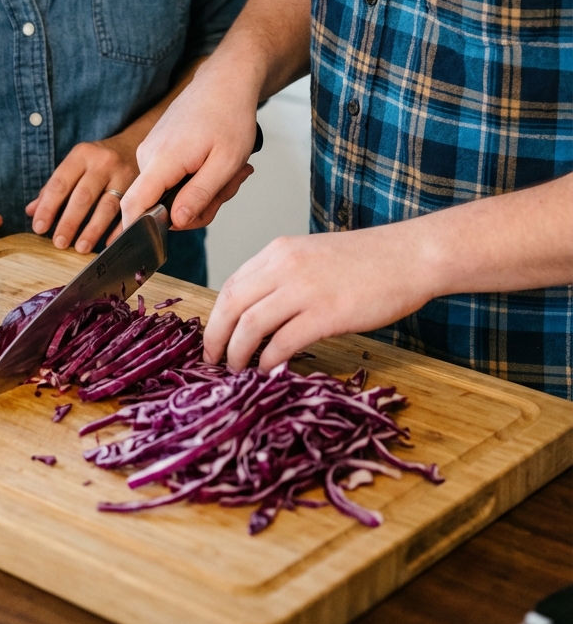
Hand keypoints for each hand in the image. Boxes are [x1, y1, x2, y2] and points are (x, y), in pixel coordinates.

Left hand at [25, 134, 139, 254]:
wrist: (132, 143)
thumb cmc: (96, 160)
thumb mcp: (74, 165)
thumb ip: (53, 187)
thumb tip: (31, 211)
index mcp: (81, 155)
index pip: (60, 183)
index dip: (48, 207)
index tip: (39, 228)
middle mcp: (103, 162)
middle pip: (84, 196)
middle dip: (69, 222)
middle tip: (59, 243)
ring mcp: (124, 174)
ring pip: (108, 206)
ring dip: (93, 230)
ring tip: (81, 248)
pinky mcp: (140, 186)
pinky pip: (129, 212)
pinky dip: (118, 230)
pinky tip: (108, 245)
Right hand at [120, 56, 259, 231]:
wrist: (225, 81)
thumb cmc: (229, 116)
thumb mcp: (225, 163)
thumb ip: (199, 196)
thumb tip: (175, 222)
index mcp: (161, 161)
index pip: (133, 206)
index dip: (142, 230)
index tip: (167, 239)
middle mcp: (148, 156)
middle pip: (160, 206)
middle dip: (199, 207)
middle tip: (230, 186)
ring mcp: (152, 151)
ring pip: (170, 193)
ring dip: (202, 191)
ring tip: (229, 170)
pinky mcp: (159, 149)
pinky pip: (172, 179)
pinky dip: (197, 178)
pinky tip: (216, 164)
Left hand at [203, 225, 435, 370]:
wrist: (409, 257)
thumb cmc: (367, 261)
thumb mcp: (313, 257)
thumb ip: (284, 278)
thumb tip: (258, 315)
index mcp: (279, 251)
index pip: (231, 284)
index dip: (215, 317)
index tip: (213, 339)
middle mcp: (284, 266)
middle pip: (230, 305)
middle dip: (215, 338)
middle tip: (212, 361)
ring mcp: (304, 289)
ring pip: (250, 326)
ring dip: (237, 354)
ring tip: (237, 371)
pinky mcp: (326, 314)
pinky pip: (282, 343)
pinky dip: (269, 362)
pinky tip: (268, 372)